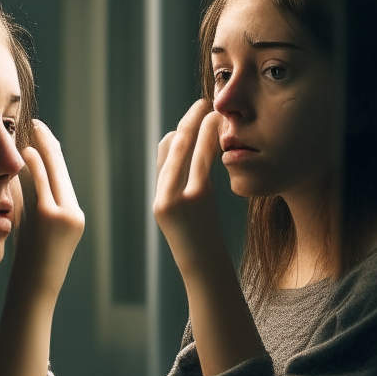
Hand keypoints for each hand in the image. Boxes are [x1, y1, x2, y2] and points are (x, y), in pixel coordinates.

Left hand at [9, 120, 84, 301]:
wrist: (34, 292)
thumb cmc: (30, 267)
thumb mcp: (36, 233)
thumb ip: (33, 207)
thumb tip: (20, 180)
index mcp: (74, 216)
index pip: (63, 177)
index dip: (53, 153)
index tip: (42, 137)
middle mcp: (74, 213)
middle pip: (62, 169)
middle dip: (50, 143)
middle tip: (38, 123)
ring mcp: (65, 214)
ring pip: (54, 172)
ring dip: (42, 148)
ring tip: (31, 129)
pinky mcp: (51, 217)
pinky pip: (42, 183)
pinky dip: (35, 164)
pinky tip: (27, 150)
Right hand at [153, 99, 226, 276]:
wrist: (205, 271)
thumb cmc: (202, 247)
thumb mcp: (189, 220)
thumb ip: (186, 194)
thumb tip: (193, 170)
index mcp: (160, 200)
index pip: (164, 156)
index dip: (178, 133)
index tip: (192, 120)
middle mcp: (162, 196)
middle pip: (171, 148)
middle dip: (186, 123)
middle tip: (200, 104)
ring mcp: (175, 197)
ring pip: (184, 150)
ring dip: (198, 125)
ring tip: (210, 109)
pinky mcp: (193, 199)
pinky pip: (200, 161)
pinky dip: (208, 139)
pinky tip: (216, 127)